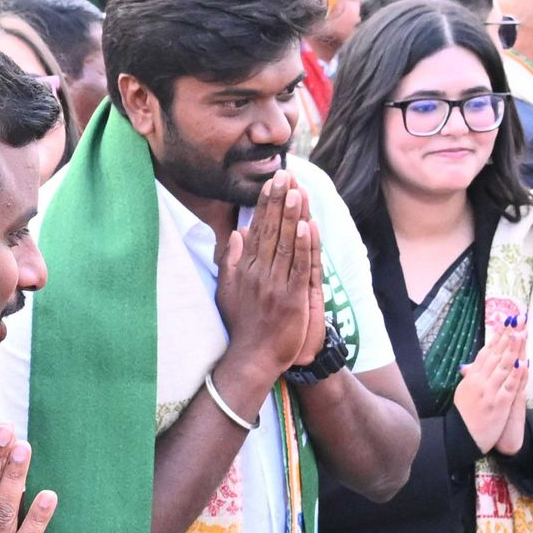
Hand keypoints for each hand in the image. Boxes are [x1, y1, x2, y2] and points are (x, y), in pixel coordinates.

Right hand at [215, 176, 316, 389]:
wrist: (251, 357)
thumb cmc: (242, 325)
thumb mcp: (227, 290)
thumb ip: (231, 261)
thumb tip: (236, 234)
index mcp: (245, 268)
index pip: (256, 229)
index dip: (264, 204)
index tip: (271, 182)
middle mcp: (257, 272)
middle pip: (269, 230)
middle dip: (277, 201)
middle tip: (284, 174)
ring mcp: (274, 285)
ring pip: (283, 244)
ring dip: (290, 216)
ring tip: (295, 191)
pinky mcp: (290, 298)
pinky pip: (297, 267)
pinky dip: (301, 246)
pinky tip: (305, 226)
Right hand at [452, 308, 526, 454]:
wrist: (460, 437)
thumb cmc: (463, 415)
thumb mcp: (463, 392)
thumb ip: (469, 377)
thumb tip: (468, 366)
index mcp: (473, 377)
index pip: (487, 351)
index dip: (497, 336)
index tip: (506, 321)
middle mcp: (481, 381)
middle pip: (496, 354)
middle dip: (508, 335)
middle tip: (518, 319)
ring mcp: (490, 392)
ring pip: (503, 366)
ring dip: (513, 349)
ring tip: (521, 333)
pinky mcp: (499, 404)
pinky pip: (509, 387)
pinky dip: (516, 374)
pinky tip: (523, 363)